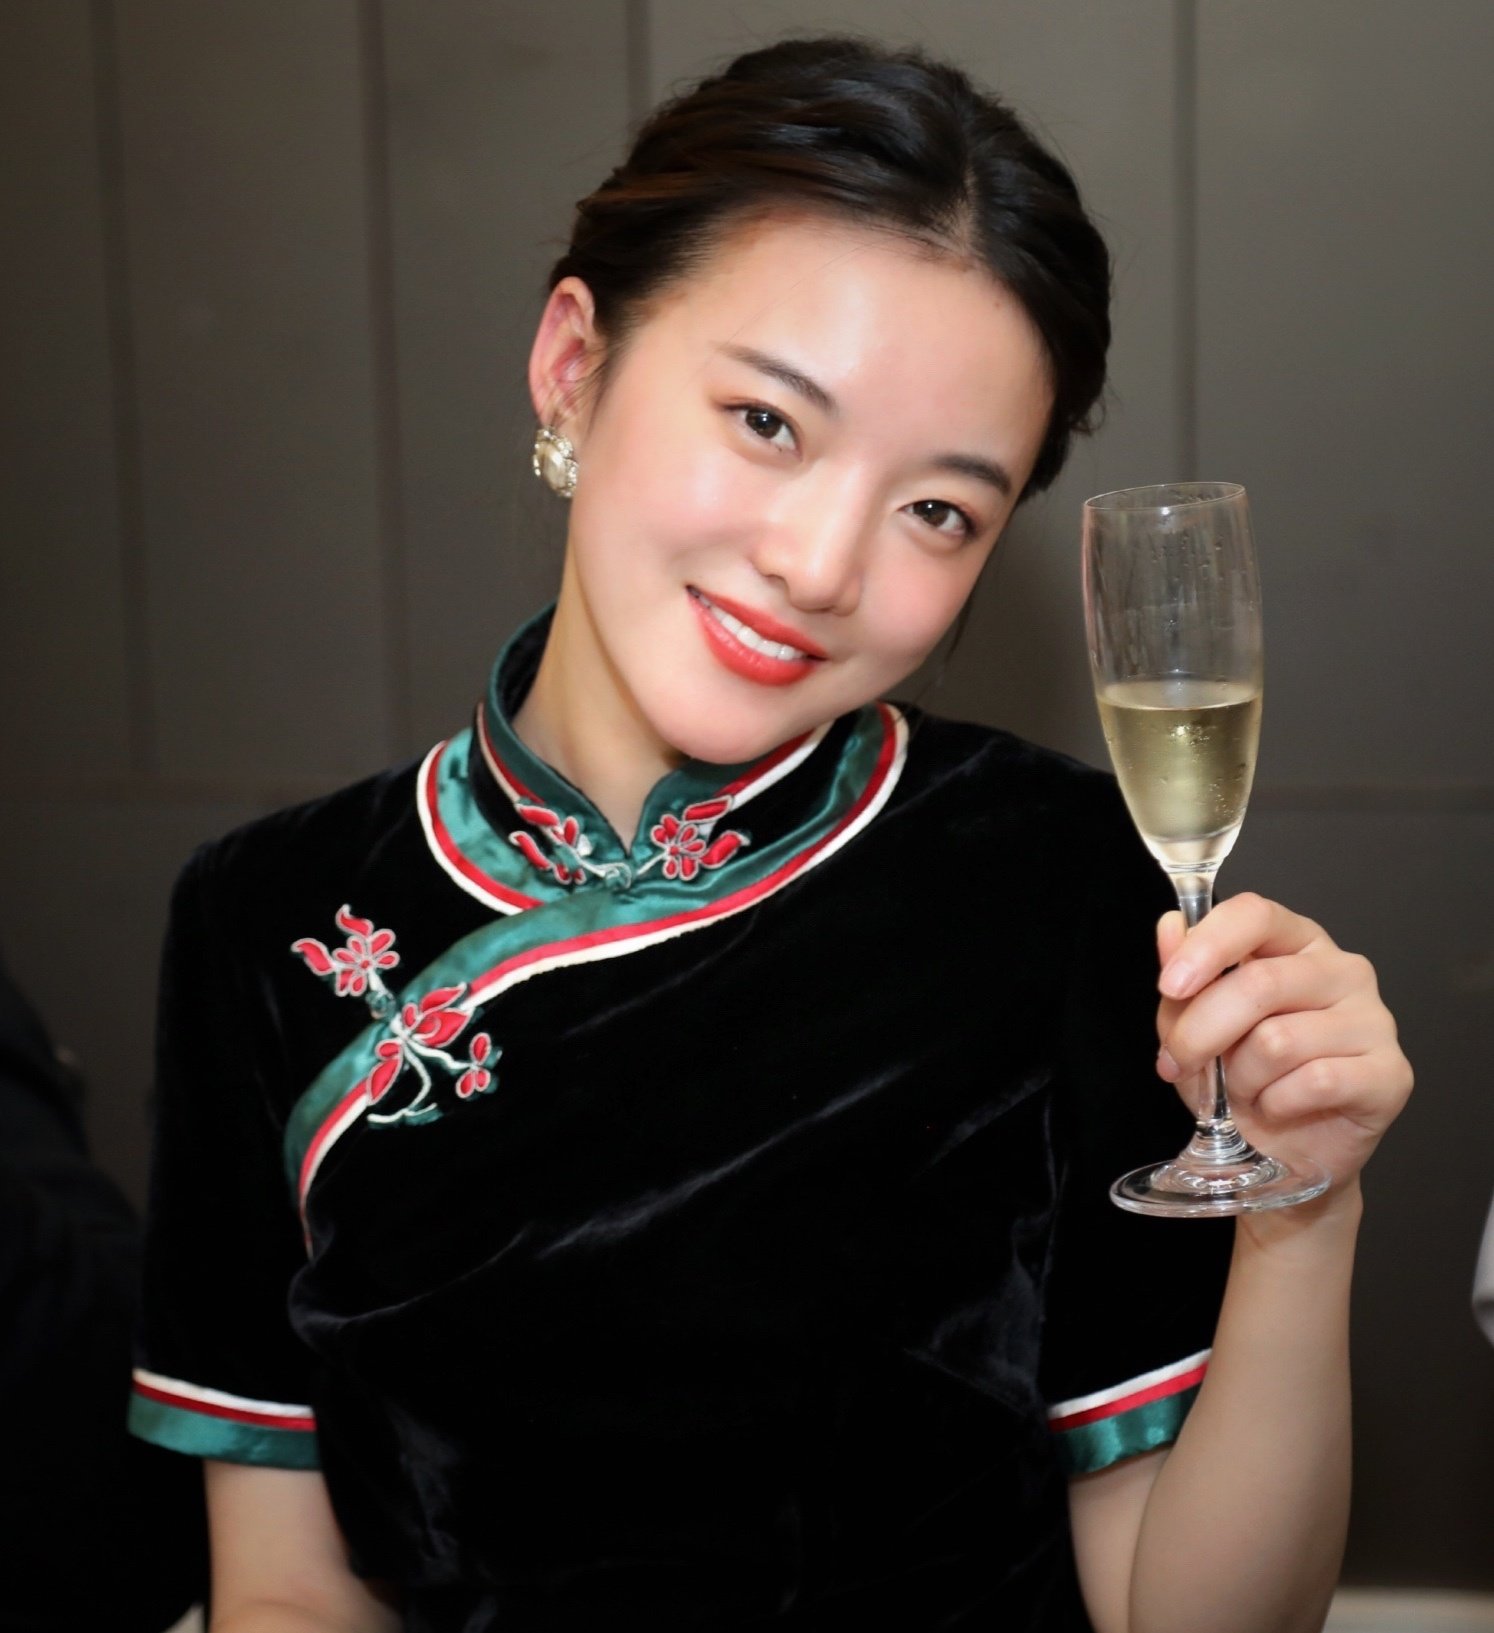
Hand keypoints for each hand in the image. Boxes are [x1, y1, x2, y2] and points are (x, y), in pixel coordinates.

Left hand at [1153, 893, 1411, 1197]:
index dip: (1208, 945)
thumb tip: (1170, 927)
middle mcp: (1342, 971)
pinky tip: (1279, 1107)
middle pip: (1260, 983)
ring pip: (1279, 1040)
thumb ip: (1184, 980)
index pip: (1256, 914)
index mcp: (1295, 944)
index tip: (1170, 986)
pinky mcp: (1390, 1072)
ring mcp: (1374, 1020)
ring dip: (1241, 1077)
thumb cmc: (1243, 1080)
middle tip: (1176, 1062)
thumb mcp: (1195, 1029)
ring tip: (1245, 1089)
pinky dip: (1277, 1103)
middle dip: (1200, 1031)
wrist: (1284, 1155)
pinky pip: (1314, 1082)